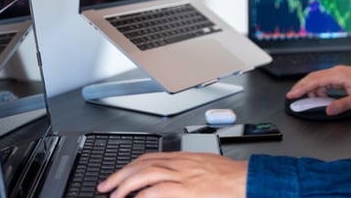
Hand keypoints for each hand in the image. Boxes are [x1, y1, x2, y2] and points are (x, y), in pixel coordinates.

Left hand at [97, 152, 247, 197]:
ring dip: (125, 185)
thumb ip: (187, 170)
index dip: (130, 166)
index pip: (149, 157)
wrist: (244, 180)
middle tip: (106, 187)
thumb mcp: (204, 166)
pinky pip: (157, 190)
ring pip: (145, 174)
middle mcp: (179, 163)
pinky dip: (143, 196)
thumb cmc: (229, 176)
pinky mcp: (186, 189)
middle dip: (120, 175)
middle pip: (142, 164)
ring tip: (114, 197)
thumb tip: (173, 177)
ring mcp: (182, 176)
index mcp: (183, 157)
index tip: (119, 175)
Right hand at [286, 65, 350, 115]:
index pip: (315, 81)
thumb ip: (342, 105)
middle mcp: (335, 71)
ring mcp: (336, 73)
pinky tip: (320, 96)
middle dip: (301, 86)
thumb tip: (328, 110)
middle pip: (312, 77)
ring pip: (317, 79)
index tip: (292, 94)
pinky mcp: (338, 76)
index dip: (302, 88)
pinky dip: (318, 89)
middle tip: (292, 95)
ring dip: (310, 89)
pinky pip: (323, 81)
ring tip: (309, 100)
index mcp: (338, 75)